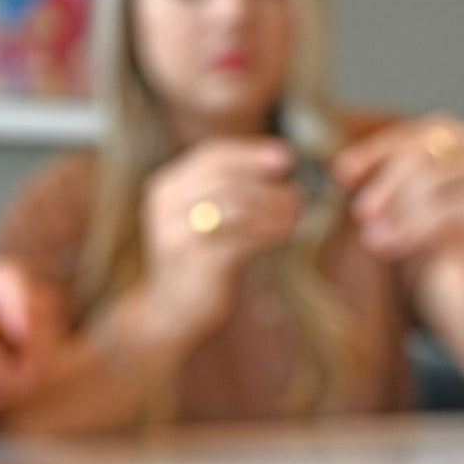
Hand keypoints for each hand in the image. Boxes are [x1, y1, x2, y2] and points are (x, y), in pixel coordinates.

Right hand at [139, 136, 302, 334]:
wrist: (169, 309)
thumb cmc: (199, 258)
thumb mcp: (204, 217)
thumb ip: (228, 190)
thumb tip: (281, 165)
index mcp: (167, 187)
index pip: (212, 156)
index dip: (251, 153)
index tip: (286, 157)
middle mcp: (165, 206)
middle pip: (224, 178)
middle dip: (266, 184)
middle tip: (297, 193)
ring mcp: (177, 234)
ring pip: (233, 206)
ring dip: (271, 208)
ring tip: (295, 215)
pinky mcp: (194, 262)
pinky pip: (239, 239)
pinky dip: (267, 232)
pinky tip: (285, 234)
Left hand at [332, 114, 463, 265]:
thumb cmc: (435, 231)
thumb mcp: (403, 200)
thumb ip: (377, 180)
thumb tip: (333, 170)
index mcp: (452, 136)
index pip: (408, 136)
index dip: (371, 153)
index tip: (341, 173)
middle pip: (421, 156)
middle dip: (384, 184)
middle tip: (360, 212)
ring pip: (433, 184)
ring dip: (396, 212)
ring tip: (371, 238)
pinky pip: (447, 216)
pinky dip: (410, 231)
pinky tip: (386, 247)